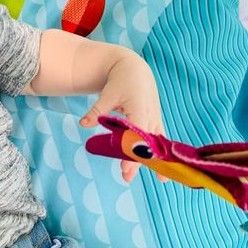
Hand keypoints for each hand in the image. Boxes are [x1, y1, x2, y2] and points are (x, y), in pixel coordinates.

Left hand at [78, 50, 165, 183]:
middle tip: (126, 178)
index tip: (124, 168)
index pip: (136, 138)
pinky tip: (163, 172)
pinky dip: (159, 155)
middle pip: (145, 145)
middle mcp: (151, 117)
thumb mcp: (107, 95)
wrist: (134, 69)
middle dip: (137, 162)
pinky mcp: (155, 120)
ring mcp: (155, 119)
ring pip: (153, 145)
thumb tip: (83, 124)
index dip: (131, 154)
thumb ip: (96, 112)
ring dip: (148, 161)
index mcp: (140, 112)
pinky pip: (159, 141)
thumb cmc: (120, 81)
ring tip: (149, 178)